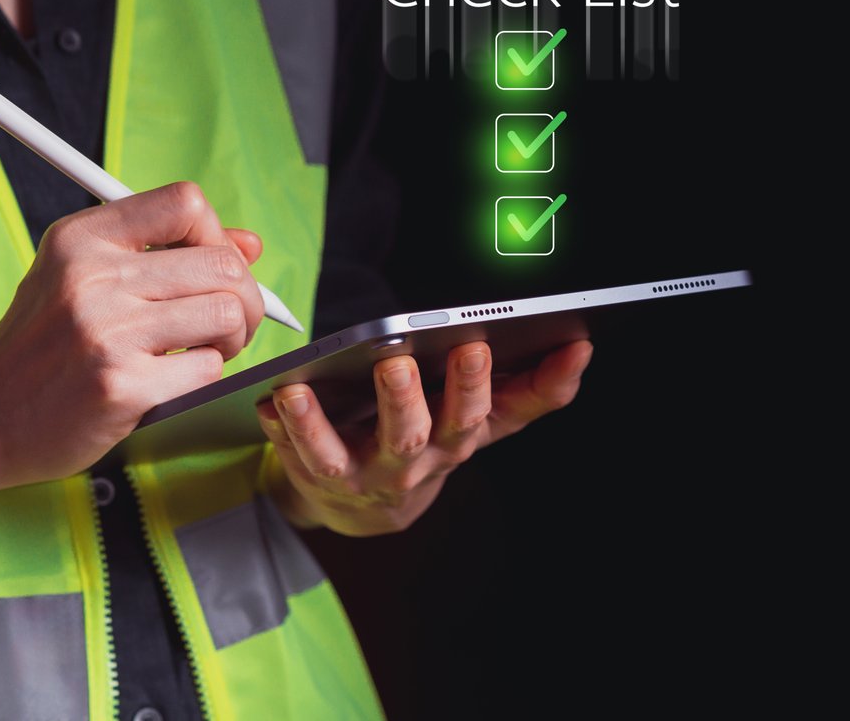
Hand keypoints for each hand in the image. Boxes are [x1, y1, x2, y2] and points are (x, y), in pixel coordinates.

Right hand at [0, 181, 263, 492]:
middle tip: (221, 323)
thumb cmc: (41, 344)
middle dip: (242, 297)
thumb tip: (250, 243)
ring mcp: (107, 333)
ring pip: (227, 314)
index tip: (207, 267)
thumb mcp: (83, 276)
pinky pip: (209, 368)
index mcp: (82, 238)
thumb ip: (165, 251)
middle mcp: (92, 277)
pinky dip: (204, 376)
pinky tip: (171, 380)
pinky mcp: (122, 386)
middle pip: (223, 264)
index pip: (185, 202)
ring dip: (229, 339)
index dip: (215, 235)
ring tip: (198, 351)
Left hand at [256, 339, 593, 535]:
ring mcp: (361, 478)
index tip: (479, 345)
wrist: (367, 504)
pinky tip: (268, 397)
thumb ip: (532, 388)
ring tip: (299, 389)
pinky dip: (279, 430)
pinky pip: (292, 457)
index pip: (482, 415)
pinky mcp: (317, 480)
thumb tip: (582, 346)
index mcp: (457, 440)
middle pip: (414, 435)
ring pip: (339, 456)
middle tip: (398, 362)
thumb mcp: (484, 418)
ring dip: (317, 425)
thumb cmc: (431, 438)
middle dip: (406, 400)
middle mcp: (413, 465)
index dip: (485, 386)